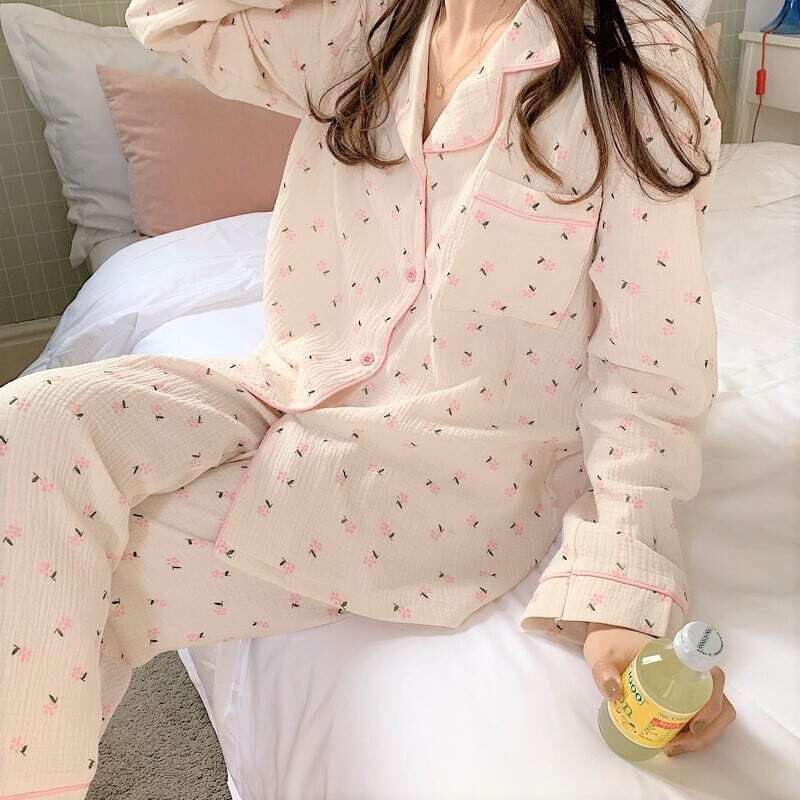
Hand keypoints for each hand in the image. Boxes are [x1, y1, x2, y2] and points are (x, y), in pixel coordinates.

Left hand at [583, 622, 735, 756]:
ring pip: (715, 715)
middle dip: (706, 730)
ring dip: (701, 737)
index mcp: (678, 657)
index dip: (713, 700)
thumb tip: (614, 692)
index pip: (712, 674)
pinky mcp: (683, 699)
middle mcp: (691, 671)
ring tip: (671, 748)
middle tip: (675, 744)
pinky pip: (701, 720)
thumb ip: (603, 671)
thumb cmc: (611, 645)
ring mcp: (689, 686)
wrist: (607, 644)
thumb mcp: (602, 655)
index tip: (694, 724)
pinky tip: (670, 744)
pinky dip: (692, 737)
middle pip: (719, 702)